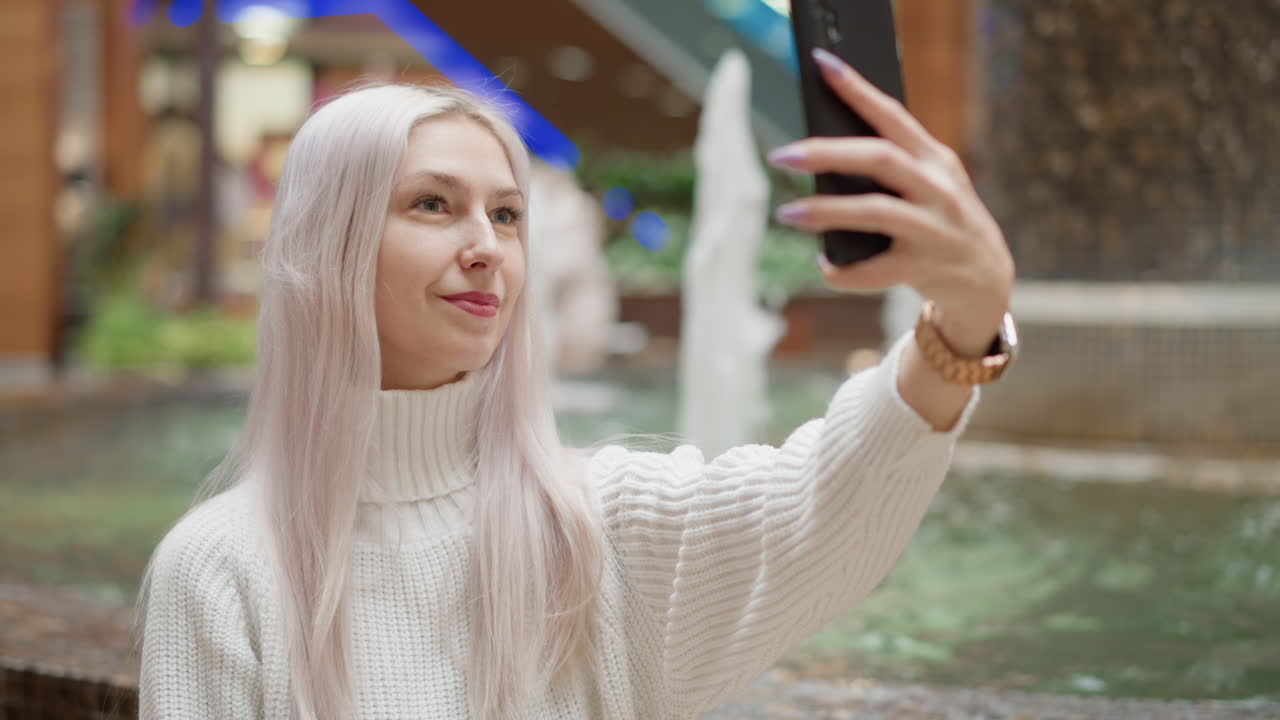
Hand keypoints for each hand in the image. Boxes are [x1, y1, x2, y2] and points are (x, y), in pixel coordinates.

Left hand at [768, 48, 1014, 355]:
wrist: (986, 278)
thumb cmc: (942, 221)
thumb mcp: (931, 183)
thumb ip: (894, 165)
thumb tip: (824, 155)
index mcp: (935, 159)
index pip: (892, 115)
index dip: (857, 88)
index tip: (821, 65)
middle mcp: (937, 188)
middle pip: (879, 158)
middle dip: (827, 153)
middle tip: (782, 155)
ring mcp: (933, 228)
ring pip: (874, 211)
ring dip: (825, 210)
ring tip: (787, 213)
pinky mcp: (924, 267)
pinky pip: (874, 271)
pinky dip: (842, 270)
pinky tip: (824, 263)